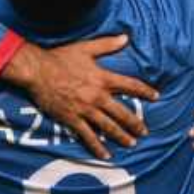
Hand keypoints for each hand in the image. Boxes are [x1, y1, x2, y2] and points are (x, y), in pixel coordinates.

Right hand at [1, 36, 159, 160]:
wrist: (37, 71)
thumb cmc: (60, 58)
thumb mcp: (85, 48)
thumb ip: (107, 44)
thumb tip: (126, 37)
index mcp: (102, 78)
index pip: (130, 86)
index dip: (145, 91)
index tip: (156, 97)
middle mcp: (97, 96)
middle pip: (122, 112)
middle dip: (136, 123)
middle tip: (144, 131)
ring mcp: (85, 110)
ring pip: (108, 127)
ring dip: (122, 136)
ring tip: (132, 143)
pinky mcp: (72, 119)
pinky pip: (88, 136)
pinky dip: (98, 147)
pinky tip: (106, 155)